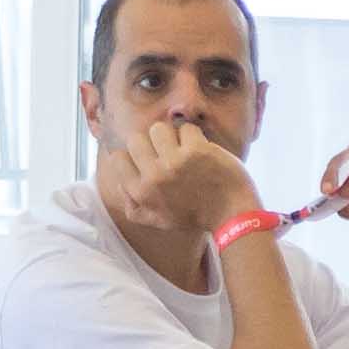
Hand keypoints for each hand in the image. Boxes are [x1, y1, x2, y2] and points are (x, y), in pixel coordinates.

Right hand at [107, 122, 262, 240]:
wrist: (230, 214)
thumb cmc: (194, 216)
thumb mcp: (156, 220)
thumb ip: (133, 205)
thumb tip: (121, 183)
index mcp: (141, 193)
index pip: (118, 157)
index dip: (131, 154)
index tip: (146, 158)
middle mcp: (154, 176)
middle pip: (136, 138)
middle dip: (150, 143)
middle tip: (165, 151)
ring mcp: (174, 162)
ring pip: (158, 128)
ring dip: (171, 136)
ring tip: (182, 148)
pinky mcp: (196, 150)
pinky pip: (186, 128)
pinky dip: (194, 136)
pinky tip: (200, 149)